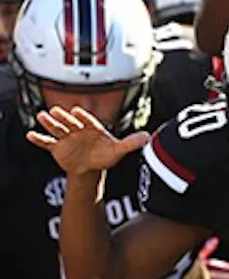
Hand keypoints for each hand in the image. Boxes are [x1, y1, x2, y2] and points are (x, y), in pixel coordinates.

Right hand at [26, 108, 148, 174]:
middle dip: (62, 118)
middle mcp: (78, 130)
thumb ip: (130, 143)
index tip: (76, 111)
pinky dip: (39, 139)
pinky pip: (47, 143)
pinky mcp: (58, 147)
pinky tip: (30, 135)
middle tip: (54, 111)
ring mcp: (67, 138)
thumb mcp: (118, 150)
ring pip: (57, 129)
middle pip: (70, 123)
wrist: (91, 167)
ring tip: (41, 117)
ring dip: (49, 124)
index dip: (82, 117)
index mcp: (93, 128)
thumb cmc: (105, 155)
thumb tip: (148, 138)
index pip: (88, 121)